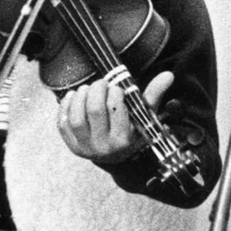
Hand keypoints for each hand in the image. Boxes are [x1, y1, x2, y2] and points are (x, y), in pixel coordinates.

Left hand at [58, 71, 173, 161]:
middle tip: (100, 83)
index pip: (116, 110)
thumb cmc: (131, 132)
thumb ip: (153, 95)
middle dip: (96, 90)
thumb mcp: (144, 118)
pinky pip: (62, 122)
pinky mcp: (70, 144)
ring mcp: (85, 146)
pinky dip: (65, 106)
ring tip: (87, 88)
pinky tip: (73, 96)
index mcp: (124, 140)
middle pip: (94, 111)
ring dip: (80, 97)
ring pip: (76, 117)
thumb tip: (168, 74)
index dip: (114, 93)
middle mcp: (104, 146)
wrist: (114, 155)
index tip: (115, 88)